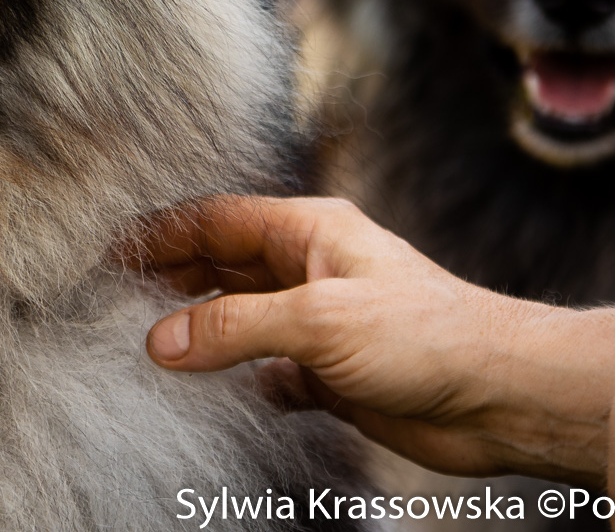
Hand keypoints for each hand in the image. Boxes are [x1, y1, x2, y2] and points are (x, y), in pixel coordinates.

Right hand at [130, 196, 614, 485]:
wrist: (501, 394)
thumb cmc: (431, 335)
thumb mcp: (318, 320)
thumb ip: (234, 328)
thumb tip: (163, 340)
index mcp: (309, 233)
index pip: (216, 221)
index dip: (162, 234)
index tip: (112, 255)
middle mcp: (312, 271)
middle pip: (222, 267)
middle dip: (171, 282)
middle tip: (116, 303)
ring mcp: (322, 322)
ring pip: (242, 320)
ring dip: (201, 334)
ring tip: (151, 349)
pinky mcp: (334, 373)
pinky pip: (269, 371)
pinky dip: (241, 380)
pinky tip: (221, 392)